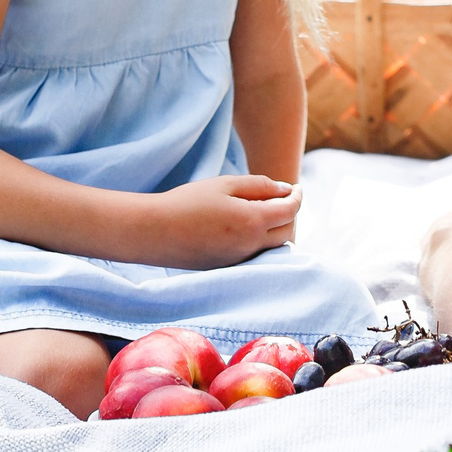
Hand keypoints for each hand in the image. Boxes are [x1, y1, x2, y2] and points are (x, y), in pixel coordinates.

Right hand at [145, 175, 302, 268]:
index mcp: (253, 222)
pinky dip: (261, 240)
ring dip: (278, 229)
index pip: (290, 210)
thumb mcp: (225, 184)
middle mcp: (251, 246)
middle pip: (287, 231)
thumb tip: (286, 191)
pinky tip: (248, 227)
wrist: (154, 231)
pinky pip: (256, 254)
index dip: (297, 196)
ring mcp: (240, 260)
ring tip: (266, 211)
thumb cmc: (188, 202)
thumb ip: (260, 186)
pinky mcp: (228, 267)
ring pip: (274, 246)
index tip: (296, 187)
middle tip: (282, 198)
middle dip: (291, 213)